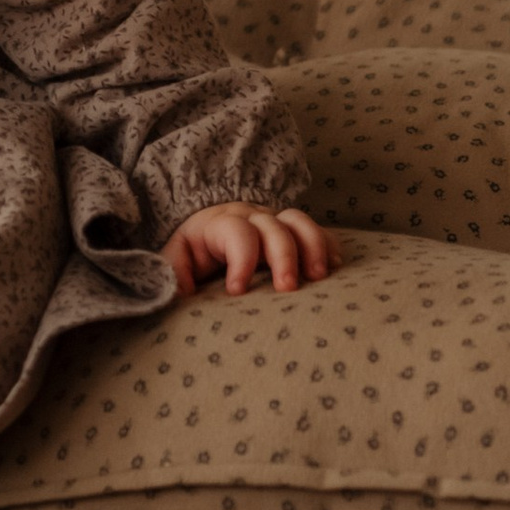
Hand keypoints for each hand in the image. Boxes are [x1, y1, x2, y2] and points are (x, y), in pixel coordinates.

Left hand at [166, 205, 336, 295]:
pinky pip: (317, 230)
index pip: (235, 233)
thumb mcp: (176, 259)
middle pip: (273, 227)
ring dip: (313, 247)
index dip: (241, 259)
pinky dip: (328, 245)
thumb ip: (174, 273)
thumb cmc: (193, 252)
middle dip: (283, 257)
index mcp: (219, 224)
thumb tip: (181, 292)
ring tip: (319, 277)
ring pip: (299, 222)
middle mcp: (251, 217)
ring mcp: (275, 221)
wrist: (208, 230)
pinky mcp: (292, 232)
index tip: (237, 291)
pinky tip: (335, 267)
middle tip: (287, 289)